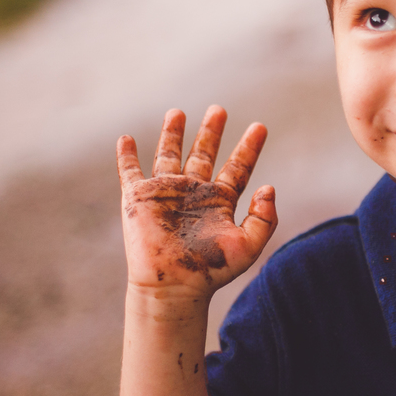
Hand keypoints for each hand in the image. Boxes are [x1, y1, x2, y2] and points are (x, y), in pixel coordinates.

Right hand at [117, 106, 276, 297]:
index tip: (261, 127)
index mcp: (220, 201)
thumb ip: (265, 217)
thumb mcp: (249, 245)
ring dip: (172, 133)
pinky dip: (126, 155)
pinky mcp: (138, 198)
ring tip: (177, 112)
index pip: (238, 167)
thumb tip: (269, 187)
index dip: (249, 147)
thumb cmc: (211, 271)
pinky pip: (130, 171)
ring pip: (169, 155)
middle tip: (219, 109)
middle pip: (204, 153)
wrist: (174, 286)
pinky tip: (127, 139)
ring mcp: (165, 193)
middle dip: (211, 131)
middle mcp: (194, 193)